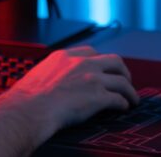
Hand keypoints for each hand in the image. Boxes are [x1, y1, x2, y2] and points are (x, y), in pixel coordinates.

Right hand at [0, 47, 138, 156]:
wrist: (30, 109)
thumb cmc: (29, 98)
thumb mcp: (40, 74)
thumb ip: (53, 73)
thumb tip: (54, 82)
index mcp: (65, 56)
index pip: (92, 51)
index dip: (102, 62)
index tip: (105, 69)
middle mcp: (82, 63)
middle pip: (114, 61)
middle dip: (123, 72)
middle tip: (124, 81)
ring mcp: (92, 78)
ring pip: (123, 81)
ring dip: (130, 91)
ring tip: (132, 99)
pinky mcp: (99, 96)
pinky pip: (120, 99)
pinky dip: (124, 104)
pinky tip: (123, 108)